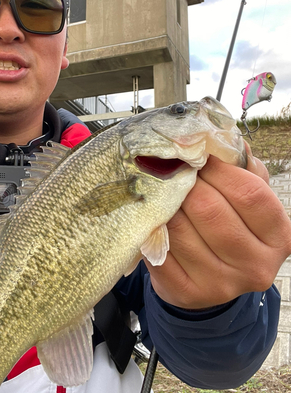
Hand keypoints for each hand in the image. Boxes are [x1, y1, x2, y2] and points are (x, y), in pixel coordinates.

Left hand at [145, 145, 290, 308]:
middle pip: (210, 210)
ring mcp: (221, 284)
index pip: (249, 194)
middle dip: (185, 183)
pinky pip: (160, 250)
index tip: (200, 157)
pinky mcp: (187, 293)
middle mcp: (255, 265)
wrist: (215, 278)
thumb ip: (241, 167)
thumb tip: (218, 135)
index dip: (219, 170)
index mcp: (278, 236)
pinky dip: (151, 228)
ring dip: (164, 204)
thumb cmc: (232, 227)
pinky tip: (153, 217)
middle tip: (173, 170)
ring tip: (160, 191)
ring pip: (179, 229)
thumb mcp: (246, 198)